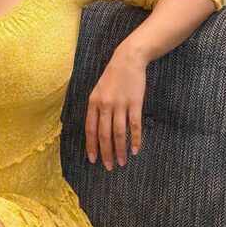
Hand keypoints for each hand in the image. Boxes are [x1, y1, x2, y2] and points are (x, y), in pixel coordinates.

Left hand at [84, 46, 147, 169]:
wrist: (128, 59)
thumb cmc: (112, 76)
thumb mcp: (98, 90)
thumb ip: (96, 108)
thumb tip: (95, 130)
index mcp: (93, 102)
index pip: (90, 129)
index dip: (91, 146)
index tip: (93, 160)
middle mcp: (105, 104)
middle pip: (104, 134)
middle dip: (106, 153)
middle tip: (108, 167)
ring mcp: (120, 104)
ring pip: (119, 133)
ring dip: (120, 150)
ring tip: (122, 162)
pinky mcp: (135, 103)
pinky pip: (134, 125)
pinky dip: (135, 139)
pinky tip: (135, 150)